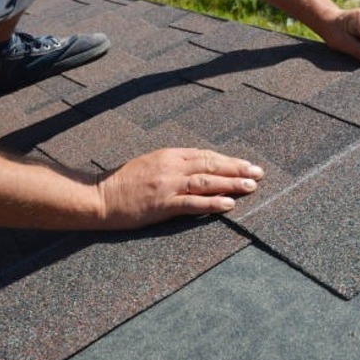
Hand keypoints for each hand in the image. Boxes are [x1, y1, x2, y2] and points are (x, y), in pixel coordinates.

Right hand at [96, 148, 263, 229]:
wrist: (100, 196)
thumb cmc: (125, 181)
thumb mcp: (151, 162)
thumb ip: (175, 163)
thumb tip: (200, 167)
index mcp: (170, 155)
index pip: (206, 155)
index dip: (229, 160)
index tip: (246, 164)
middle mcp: (172, 166)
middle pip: (211, 165)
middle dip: (237, 169)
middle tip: (259, 173)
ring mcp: (168, 185)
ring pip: (206, 182)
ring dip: (231, 184)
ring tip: (251, 186)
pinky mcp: (162, 204)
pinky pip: (192, 203)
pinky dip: (212, 203)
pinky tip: (229, 205)